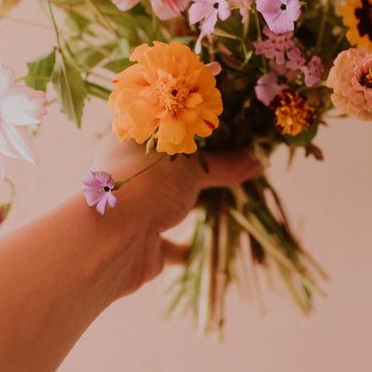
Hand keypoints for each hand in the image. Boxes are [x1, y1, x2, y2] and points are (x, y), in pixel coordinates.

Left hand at [88, 132, 261, 298]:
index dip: (186, 126)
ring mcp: (129, 206)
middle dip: (193, 170)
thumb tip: (256, 160)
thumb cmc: (147, 184)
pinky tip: (203, 243)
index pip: (158, 125)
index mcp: (128, 139)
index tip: (219, 128)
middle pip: (164, 166)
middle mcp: (124, 170)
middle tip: (230, 164)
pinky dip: (183, 246)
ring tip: (223, 202)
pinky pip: (164, 242)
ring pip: (163, 203)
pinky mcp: (137, 241)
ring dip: (189, 205)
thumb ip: (225, 164)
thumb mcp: (194, 167)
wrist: (114, 240)